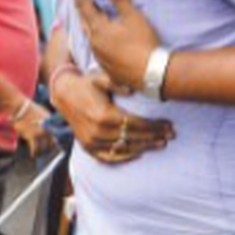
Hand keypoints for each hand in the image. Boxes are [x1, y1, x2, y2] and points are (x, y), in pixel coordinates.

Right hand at [10, 99, 55, 157]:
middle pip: (50, 144)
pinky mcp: (32, 136)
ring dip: (40, 153)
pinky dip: (34, 153)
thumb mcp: (43, 113)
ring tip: (37, 155)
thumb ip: (46, 122)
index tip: (50, 148)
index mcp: (51, 124)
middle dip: (47, 150)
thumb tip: (46, 132)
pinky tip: (32, 155)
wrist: (21, 107)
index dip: (53, 145)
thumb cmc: (30, 109)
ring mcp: (40, 133)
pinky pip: (35, 148)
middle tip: (44, 154)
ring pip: (43, 148)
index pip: (55, 137)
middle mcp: (48, 129)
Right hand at [51, 69, 173, 163]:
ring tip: (160, 144)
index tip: (168, 125)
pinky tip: (139, 154)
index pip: (136, 124)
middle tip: (170, 135)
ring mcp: (92, 141)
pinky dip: (124, 157)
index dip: (154, 126)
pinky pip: (108, 157)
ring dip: (144, 147)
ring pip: (124, 149)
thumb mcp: (100, 77)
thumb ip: (116, 82)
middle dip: (154, 136)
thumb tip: (133, 89)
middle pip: (133, 137)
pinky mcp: (87, 147)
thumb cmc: (87, 83)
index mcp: (104, 115)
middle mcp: (98, 131)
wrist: (64, 94)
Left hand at [72, 0, 161, 92]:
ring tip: (92, 18)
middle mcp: (94, 44)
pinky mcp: (107, 70)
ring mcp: (100, 58)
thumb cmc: (143, 42)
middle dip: (82, 9)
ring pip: (90, 39)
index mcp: (98, 30)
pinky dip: (98, 45)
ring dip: (89, 27)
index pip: (84, 6)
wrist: (152, 73)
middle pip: (84, 23)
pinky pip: (97, 54)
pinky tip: (102, 46)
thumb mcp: (133, 17)